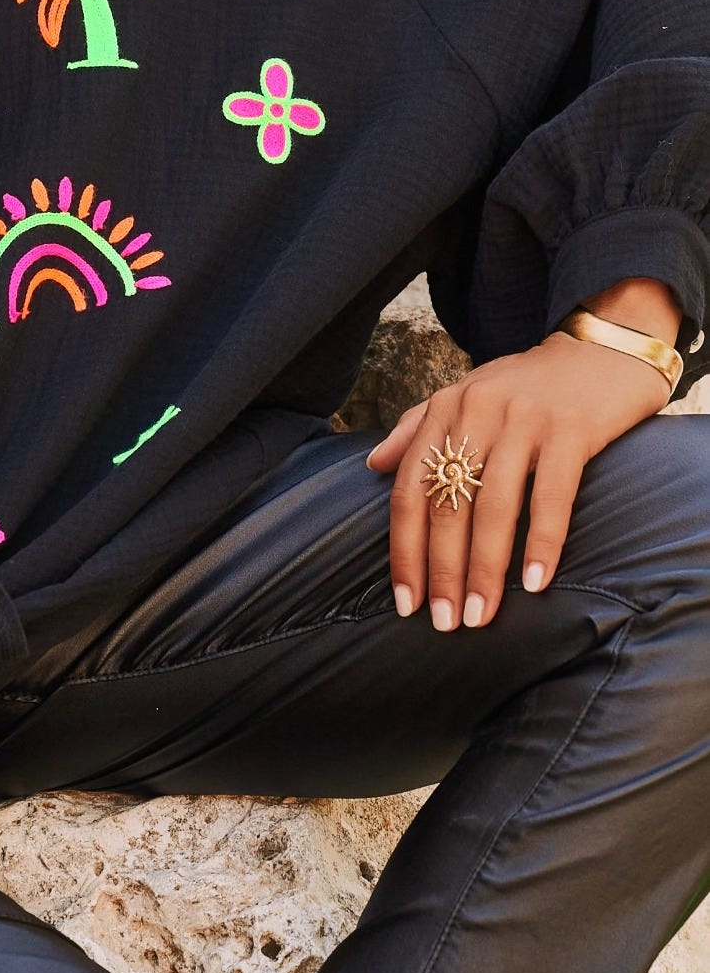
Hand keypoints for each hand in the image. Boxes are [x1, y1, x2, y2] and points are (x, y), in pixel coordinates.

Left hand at [364, 327, 671, 629]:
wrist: (601, 349)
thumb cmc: (528, 385)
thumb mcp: (466, 395)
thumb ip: (418, 428)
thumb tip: (372, 465)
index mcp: (445, 409)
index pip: (409, 490)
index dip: (404, 550)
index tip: (404, 601)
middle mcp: (476, 412)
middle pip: (446, 504)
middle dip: (441, 571)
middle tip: (444, 622)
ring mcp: (524, 420)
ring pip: (493, 506)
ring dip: (484, 569)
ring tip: (480, 615)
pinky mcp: (570, 430)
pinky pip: (551, 496)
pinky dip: (541, 543)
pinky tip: (534, 583)